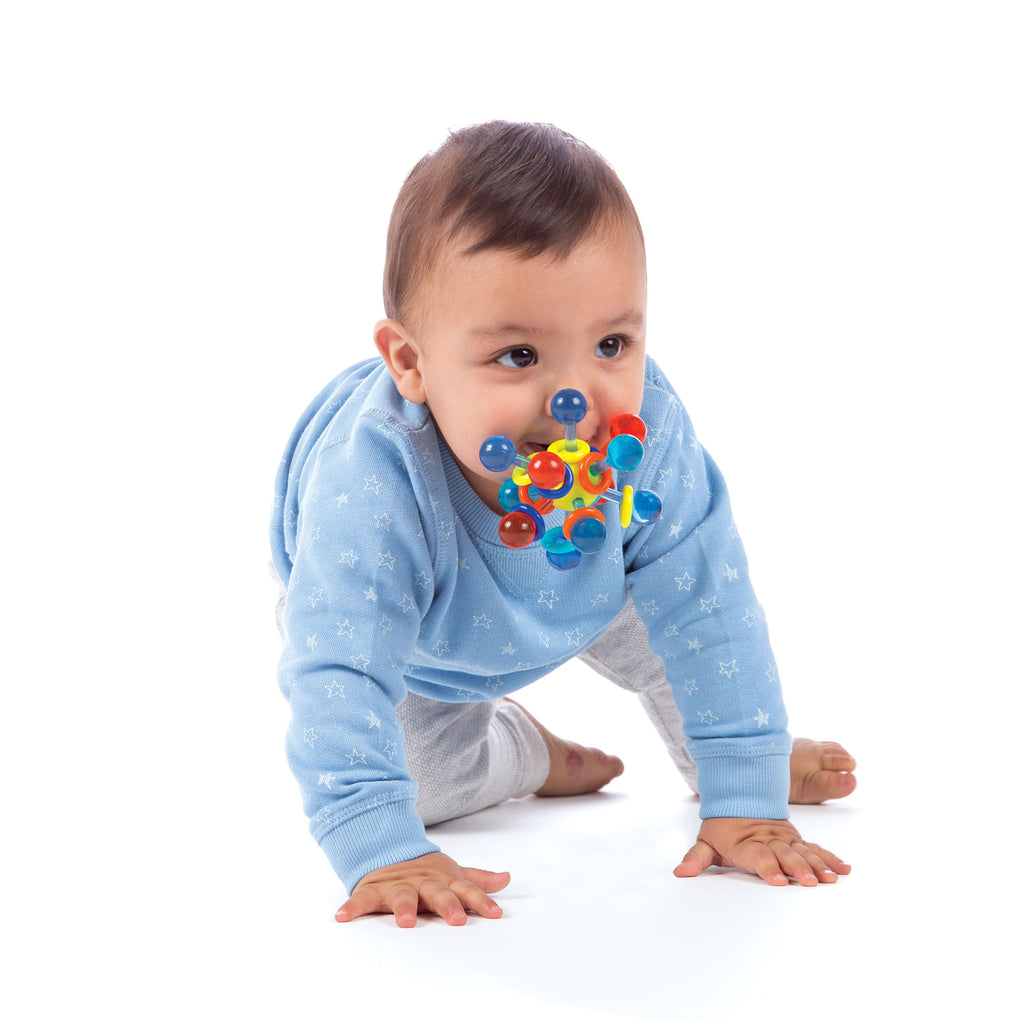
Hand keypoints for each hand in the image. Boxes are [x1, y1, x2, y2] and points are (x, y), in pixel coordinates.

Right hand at [335, 852, 510, 927]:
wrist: (386, 850)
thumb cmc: (424, 872)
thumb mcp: (451, 874)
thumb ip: (476, 880)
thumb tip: (506, 878)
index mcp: (442, 880)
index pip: (466, 890)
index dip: (481, 901)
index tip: (496, 914)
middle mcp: (421, 882)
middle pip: (437, 893)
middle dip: (447, 905)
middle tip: (457, 919)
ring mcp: (396, 885)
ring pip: (402, 896)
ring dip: (403, 908)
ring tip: (406, 922)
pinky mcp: (372, 889)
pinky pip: (361, 899)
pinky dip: (351, 907)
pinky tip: (342, 917)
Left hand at [673, 818, 850, 886]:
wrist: (738, 794)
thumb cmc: (722, 824)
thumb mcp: (705, 841)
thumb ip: (696, 859)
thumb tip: (680, 873)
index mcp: (746, 843)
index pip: (757, 856)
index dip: (767, 868)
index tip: (778, 880)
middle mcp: (768, 840)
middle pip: (785, 855)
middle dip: (798, 869)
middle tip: (811, 882)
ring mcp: (785, 839)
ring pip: (803, 852)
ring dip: (818, 865)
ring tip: (831, 878)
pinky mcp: (796, 839)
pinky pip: (815, 848)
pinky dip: (829, 858)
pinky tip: (843, 869)